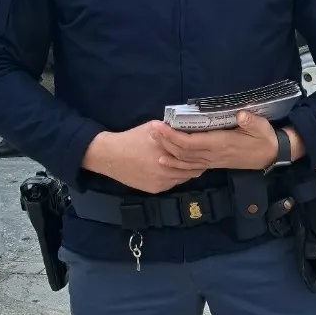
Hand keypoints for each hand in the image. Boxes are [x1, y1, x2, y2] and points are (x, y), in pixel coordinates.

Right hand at [82, 121, 201, 193]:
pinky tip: (177, 171)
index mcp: (168, 151)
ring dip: (187, 172)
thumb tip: (185, 126)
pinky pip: (172, 184)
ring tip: (192, 166)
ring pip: (183, 178)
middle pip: (191, 170)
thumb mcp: (152, 127)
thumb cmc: (132, 139)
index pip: (193, 156)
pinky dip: (176, 178)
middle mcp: (167, 168)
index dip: (200, 154)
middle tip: (203, 160)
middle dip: (197, 165)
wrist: (111, 157)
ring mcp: (161, 181)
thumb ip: (170, 129)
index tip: (205, 150)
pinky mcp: (155, 189)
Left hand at [150, 111, 284, 179]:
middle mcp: (213, 155)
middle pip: (183, 151)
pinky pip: (190, 166)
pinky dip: (176, 164)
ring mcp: (212, 161)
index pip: (191, 142)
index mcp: (221, 144)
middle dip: (165, 141)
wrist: (271, 155)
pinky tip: (165, 159)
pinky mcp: (213, 163)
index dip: (174, 136)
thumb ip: (250, 121)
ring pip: (184, 160)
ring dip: (167, 151)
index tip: (161, 125)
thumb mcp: (261, 126)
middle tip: (151, 129)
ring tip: (154, 140)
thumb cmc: (264, 138)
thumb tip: (241, 115)